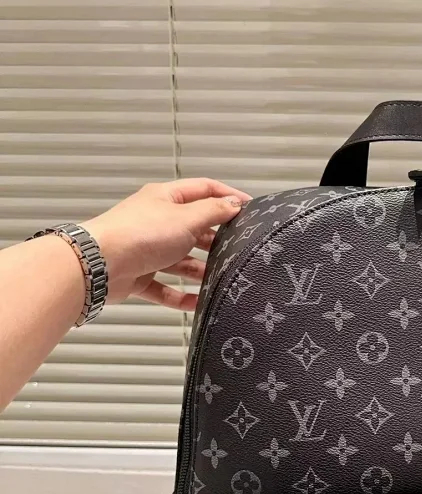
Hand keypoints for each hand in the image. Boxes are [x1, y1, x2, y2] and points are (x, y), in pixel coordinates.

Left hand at [80, 177, 251, 310]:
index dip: (228, 196)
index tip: (251, 209)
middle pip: (194, 228)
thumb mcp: (186, 217)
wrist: (99, 264)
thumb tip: (234, 203)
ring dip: (201, 271)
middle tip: (238, 249)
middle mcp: (157, 222)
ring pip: (181, 261)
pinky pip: (166, 288)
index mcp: (166, 198)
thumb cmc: (140, 233)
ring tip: (222, 280)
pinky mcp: (139, 276)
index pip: (203, 190)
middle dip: (216, 239)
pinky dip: (182, 296)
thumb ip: (214, 211)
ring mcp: (147, 250)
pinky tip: (200, 303)